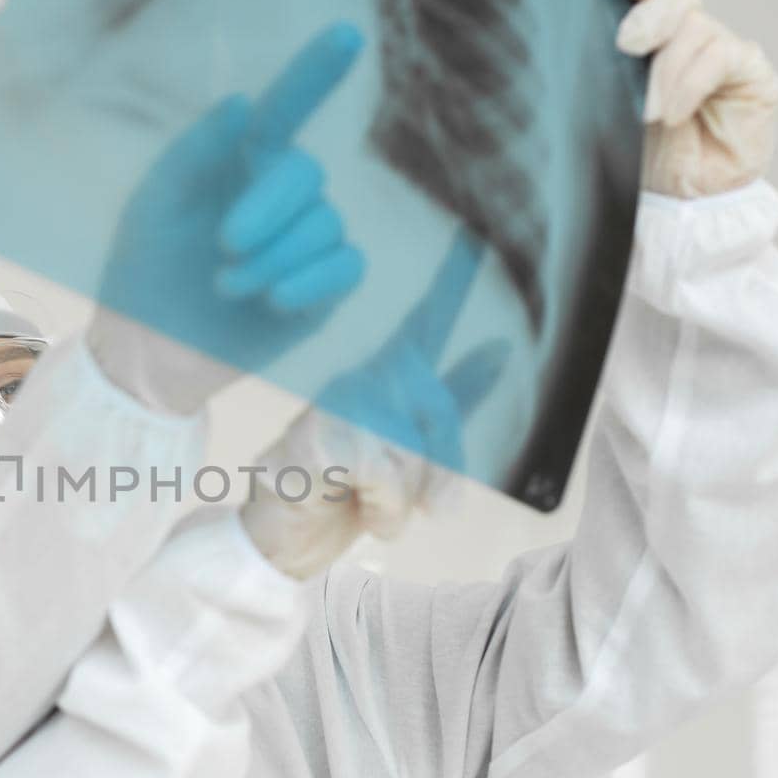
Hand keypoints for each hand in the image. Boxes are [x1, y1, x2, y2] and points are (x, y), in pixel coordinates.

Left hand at [89, 24, 367, 414]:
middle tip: (224, 244)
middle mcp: (282, 194)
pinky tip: (274, 301)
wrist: (152, 351)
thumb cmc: (145, 271)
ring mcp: (309, 240)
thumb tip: (242, 100)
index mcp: (241, 160)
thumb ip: (195, 149)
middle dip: (268, 208)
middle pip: (307, 174)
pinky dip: (311, 282)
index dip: (318, 71)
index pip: (288, 105)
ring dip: (274, 258)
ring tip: (226, 286)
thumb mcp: (155, 205)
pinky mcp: (325, 289)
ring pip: (326, 226)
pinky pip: (347, 267)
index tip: (348, 35)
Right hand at [240, 229, 509, 577]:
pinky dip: (383, 509)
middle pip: (437, 409)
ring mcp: (335, 407)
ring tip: (374, 506)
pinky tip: (352, 507)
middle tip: (436, 511)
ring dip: (406, 499)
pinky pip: (386, 475)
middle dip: (446, 471)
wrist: (277, 539)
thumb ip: (447, 408)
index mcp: (379, 380)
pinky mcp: (321, 439)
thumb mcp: (406, 456)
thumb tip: (500, 349)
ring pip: (413, 449)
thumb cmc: (340, 495)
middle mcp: (357, 381)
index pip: (422, 326)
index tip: (469, 238)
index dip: (448, 284)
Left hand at [611, 0, 777, 198]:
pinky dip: (693, 83)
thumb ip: (598, 73)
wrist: (680, 205)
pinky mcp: (751, 72)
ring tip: (649, 113)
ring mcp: (720, 48)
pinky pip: (722, 57)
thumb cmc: (638, 159)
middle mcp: (684, 34)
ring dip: (667, 69)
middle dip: (648, 11)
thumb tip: (571, 39)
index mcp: (644, 36)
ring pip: (696, 26)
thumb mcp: (605, 114)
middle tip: (626, 44)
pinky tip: (675, 114)